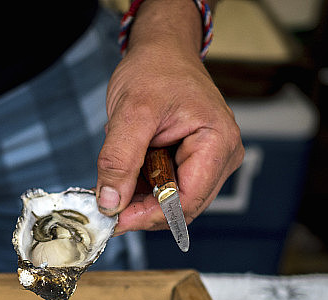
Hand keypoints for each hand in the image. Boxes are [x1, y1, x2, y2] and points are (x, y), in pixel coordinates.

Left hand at [95, 0, 242, 233]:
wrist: (162, 50)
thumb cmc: (156, 69)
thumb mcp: (131, 112)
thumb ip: (119, 160)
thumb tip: (110, 203)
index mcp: (218, 143)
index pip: (186, 202)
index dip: (148, 216)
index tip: (114, 220)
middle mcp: (221, 157)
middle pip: (180, 207)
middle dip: (141, 209)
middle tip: (106, 206)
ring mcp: (209, 161)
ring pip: (170, 201)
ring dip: (139, 198)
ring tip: (114, 179)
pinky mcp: (193, 162)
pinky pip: (165, 189)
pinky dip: (141, 188)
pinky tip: (125, 173)